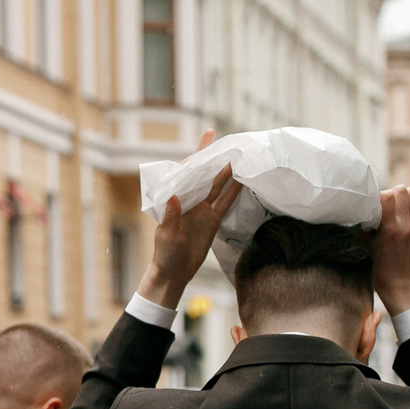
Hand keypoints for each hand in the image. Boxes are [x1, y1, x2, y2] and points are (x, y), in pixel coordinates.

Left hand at [140, 131, 241, 309]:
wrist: (174, 272)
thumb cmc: (165, 253)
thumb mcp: (166, 234)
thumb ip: (171, 215)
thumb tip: (173, 196)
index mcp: (176, 197)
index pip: (186, 169)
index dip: (198, 152)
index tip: (209, 135)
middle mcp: (190, 199)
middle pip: (205, 173)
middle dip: (216, 157)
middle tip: (231, 142)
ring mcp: (202, 208)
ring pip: (218, 185)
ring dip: (228, 172)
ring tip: (241, 156)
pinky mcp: (213, 220)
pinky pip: (225, 202)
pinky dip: (235, 191)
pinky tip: (244, 180)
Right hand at [372, 187, 409, 316]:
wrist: (401, 282)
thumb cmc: (381, 265)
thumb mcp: (368, 245)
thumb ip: (366, 227)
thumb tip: (365, 212)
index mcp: (388, 229)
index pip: (387, 196)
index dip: (380, 196)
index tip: (378, 203)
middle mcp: (405, 225)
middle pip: (402, 190)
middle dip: (394, 193)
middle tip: (390, 202)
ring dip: (406, 196)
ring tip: (402, 205)